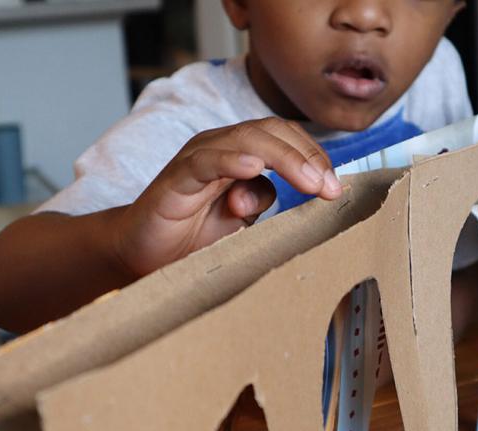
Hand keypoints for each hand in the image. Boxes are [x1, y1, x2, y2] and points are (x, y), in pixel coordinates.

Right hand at [112, 117, 341, 276]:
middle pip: (273, 131)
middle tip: (328, 189)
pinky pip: (207, 161)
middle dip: (307, 158)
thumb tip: (293, 189)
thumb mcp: (241, 219)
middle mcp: (222, 148)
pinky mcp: (177, 177)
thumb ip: (263, 200)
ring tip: (308, 182)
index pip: (286, 138)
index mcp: (241, 154)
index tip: (335, 189)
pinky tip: (254, 169)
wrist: (142, 251)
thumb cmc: (193, 233)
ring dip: (284, 159)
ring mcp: (199, 158)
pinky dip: (232, 161)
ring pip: (247, 139)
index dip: (315, 157)